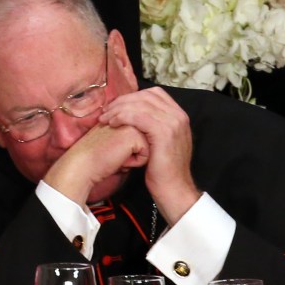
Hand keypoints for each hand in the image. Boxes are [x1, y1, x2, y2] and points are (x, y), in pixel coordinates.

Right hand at [44, 115, 152, 205]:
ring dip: (135, 156)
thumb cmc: (98, 156)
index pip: (143, 135)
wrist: (84, 163)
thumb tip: (148, 141)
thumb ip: (131, 135)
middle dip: (135, 152)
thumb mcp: (116, 140)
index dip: (131, 149)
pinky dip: (135, 162)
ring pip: (149, 146)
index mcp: (124, 114)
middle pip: (148, 140)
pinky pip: (146, 154)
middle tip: (114, 152)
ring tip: (116, 155)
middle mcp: (129, 116)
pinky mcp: (134, 134)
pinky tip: (119, 159)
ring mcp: (132, 123)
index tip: (113, 148)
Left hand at [98, 86, 200, 224]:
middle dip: (123, 101)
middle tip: (106, 111)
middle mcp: (179, 115)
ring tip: (105, 118)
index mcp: (179, 115)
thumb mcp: (161, 142)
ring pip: (140, 104)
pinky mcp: (164, 133)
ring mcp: (173, 123)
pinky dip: (122, 117)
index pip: (153, 94)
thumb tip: (134, 113)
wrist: (174, 190)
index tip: (116, 106)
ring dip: (119, 109)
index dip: (132, 97)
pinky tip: (112, 123)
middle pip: (145, 96)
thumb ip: (154, 125)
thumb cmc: (163, 170)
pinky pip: (138, 116)